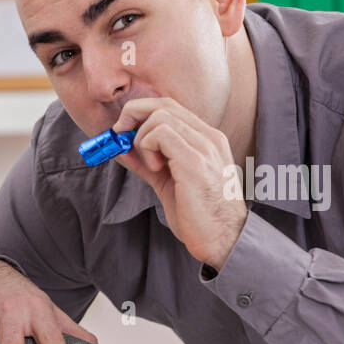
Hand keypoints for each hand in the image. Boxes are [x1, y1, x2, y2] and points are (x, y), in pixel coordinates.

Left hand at [112, 97, 245, 270]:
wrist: (223, 239)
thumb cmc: (198, 216)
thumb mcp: (168, 182)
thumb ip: (148, 163)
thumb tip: (122, 149)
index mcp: (206, 140)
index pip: (170, 107)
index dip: (141, 114)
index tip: (123, 133)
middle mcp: (208, 137)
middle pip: (163, 103)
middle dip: (132, 116)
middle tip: (120, 138)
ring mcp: (204, 147)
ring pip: (160, 115)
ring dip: (141, 139)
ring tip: (150, 166)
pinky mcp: (195, 161)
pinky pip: (162, 133)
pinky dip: (147, 147)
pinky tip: (155, 169)